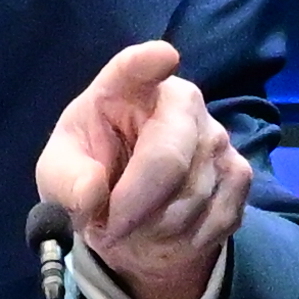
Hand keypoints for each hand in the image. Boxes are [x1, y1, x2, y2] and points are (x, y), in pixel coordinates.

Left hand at [34, 40, 252, 298]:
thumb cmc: (89, 174)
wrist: (128, 213)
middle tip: (107, 229)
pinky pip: (215, 220)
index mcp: (126, 89)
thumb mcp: (59, 176)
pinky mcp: (239, 174)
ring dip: (153, 229)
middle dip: (132, 208)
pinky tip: (163, 232)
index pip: (136, 68)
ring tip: (130, 227)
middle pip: (168, 160)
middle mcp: (181, 102)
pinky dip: (182, 240)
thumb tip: (90, 193)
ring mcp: (217, 137)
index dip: (148, 63)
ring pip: (191, 199)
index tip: (162, 58)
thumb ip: (65, 182)